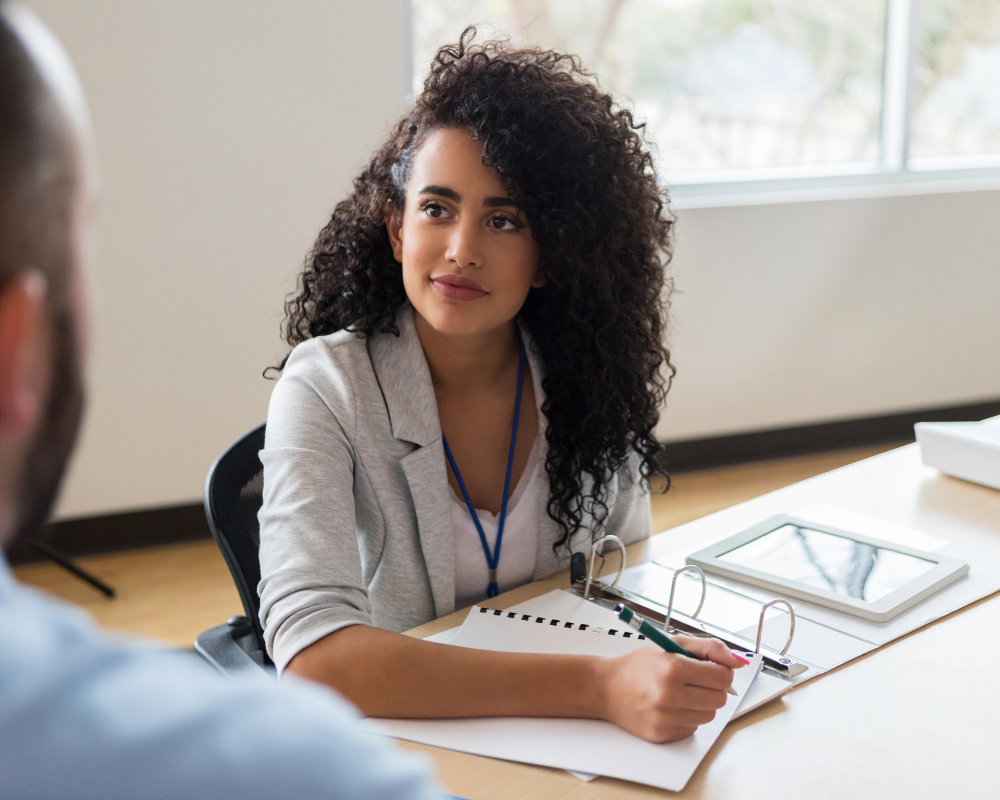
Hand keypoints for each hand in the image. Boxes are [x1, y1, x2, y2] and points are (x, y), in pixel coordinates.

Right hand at [597, 635, 747, 742]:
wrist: (606, 688)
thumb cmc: (639, 666)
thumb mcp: (671, 644)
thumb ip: (709, 648)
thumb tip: (739, 662)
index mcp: (673, 668)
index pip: (723, 676)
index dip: (721, 671)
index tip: (711, 669)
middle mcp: (669, 695)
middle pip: (720, 698)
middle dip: (712, 687)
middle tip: (695, 680)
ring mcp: (665, 718)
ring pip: (709, 715)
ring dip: (701, 703)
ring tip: (681, 693)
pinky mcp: (662, 735)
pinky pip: (692, 728)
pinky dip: (687, 717)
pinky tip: (670, 707)